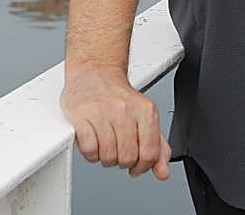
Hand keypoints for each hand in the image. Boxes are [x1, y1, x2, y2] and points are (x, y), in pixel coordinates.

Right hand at [60, 65, 170, 179]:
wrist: (96, 72)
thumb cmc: (119, 98)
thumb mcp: (145, 117)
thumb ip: (157, 146)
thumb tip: (162, 172)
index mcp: (145, 111)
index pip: (149, 154)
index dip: (141, 167)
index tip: (135, 166)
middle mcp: (125, 110)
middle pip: (127, 158)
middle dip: (121, 161)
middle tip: (117, 150)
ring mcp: (102, 112)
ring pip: (107, 156)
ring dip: (104, 157)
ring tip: (104, 144)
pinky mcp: (81, 115)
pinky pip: (89, 148)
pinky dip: (90, 152)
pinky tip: (92, 141)